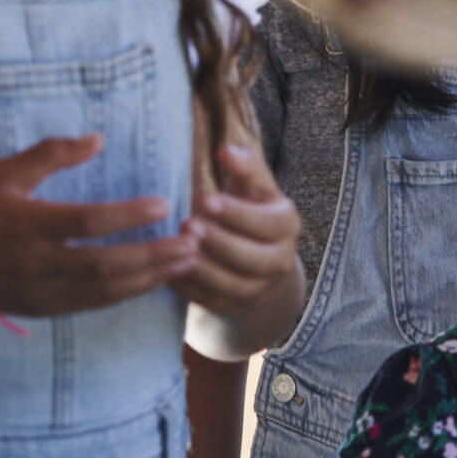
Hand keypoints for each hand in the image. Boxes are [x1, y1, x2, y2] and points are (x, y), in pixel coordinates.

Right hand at [0, 133, 197, 320]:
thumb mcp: (6, 173)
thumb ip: (52, 154)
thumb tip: (98, 139)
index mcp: (27, 224)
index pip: (86, 222)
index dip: (127, 216)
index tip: (164, 205)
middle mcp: (36, 262)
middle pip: (106, 264)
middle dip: (154, 255)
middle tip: (193, 240)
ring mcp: (42, 290)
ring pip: (105, 290)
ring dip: (151, 276)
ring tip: (187, 260)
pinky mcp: (45, 309)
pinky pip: (94, 304)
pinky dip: (128, 293)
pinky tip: (155, 280)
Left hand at [175, 141, 301, 318]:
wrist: (252, 250)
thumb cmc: (246, 205)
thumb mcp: (250, 184)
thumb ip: (244, 166)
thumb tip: (227, 151)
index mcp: (286, 224)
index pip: (268, 222)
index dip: (238, 213)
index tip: (205, 199)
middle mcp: (281, 260)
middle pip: (255, 259)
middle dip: (220, 243)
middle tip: (187, 226)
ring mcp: (261, 288)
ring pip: (236, 286)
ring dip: (205, 270)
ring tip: (176, 251)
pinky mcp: (238, 306)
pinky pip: (215, 304)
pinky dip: (192, 290)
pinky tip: (170, 273)